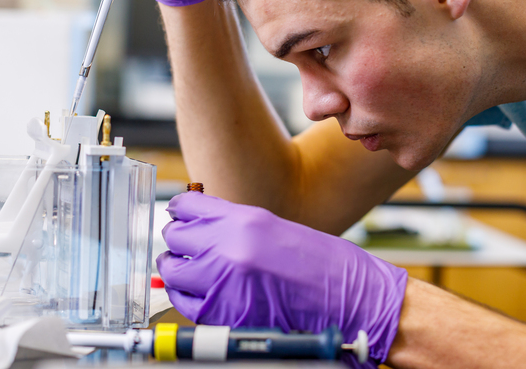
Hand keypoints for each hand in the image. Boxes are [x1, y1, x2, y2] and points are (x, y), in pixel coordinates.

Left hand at [157, 193, 407, 363]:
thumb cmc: (322, 265)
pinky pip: (186, 305)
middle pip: (174, 238)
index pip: (186, 207)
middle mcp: (228, 247)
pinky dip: (190, 299)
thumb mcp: (274, 229)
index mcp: (244, 220)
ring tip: (193, 273)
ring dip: (179, 271)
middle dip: (178, 243)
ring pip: (172, 272)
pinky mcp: (224, 317)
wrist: (353, 301)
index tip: (181, 218)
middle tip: (187, 248)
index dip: (181, 213)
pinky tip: (203, 295)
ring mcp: (223, 284)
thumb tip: (199, 228)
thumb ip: (234, 226)